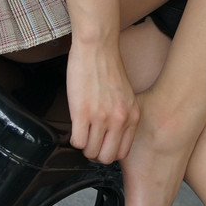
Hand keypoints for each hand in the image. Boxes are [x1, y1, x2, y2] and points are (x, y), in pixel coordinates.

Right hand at [66, 38, 139, 164]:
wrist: (97, 48)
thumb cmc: (108, 69)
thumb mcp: (125, 96)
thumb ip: (122, 116)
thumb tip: (110, 135)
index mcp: (132, 116)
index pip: (123, 152)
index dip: (109, 151)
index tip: (101, 145)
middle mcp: (119, 120)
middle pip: (107, 157)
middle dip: (95, 154)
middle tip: (89, 142)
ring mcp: (101, 118)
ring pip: (90, 152)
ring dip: (83, 146)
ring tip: (81, 133)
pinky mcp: (83, 113)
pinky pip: (77, 142)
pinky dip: (73, 139)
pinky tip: (74, 127)